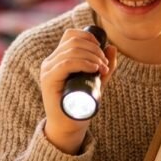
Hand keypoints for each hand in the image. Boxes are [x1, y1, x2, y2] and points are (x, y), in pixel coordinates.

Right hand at [39, 28, 116, 153]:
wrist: (69, 126)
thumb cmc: (81, 104)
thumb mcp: (96, 82)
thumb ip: (104, 67)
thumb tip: (112, 47)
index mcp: (59, 58)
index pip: (71, 35)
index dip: (89, 37)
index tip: (102, 51)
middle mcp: (51, 61)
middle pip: (73, 41)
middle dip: (95, 49)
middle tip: (105, 64)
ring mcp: (48, 70)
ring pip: (71, 51)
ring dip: (92, 57)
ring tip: (102, 69)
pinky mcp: (49, 80)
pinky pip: (66, 63)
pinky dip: (83, 63)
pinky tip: (93, 69)